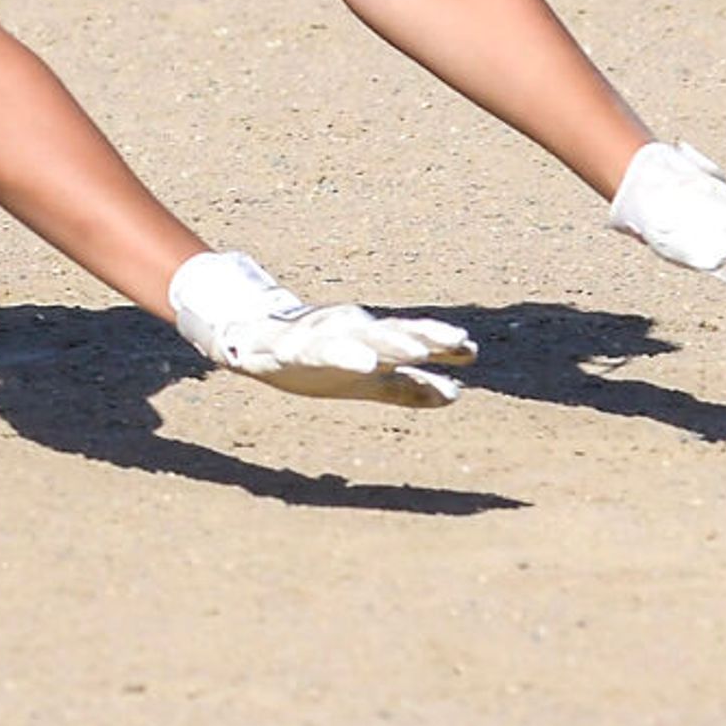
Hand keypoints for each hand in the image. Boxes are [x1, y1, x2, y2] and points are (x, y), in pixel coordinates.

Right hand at [166, 249, 476, 405]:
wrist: (254, 343)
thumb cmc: (320, 361)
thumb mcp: (369, 382)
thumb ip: (409, 386)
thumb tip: (457, 394)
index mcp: (372, 340)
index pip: (412, 337)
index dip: (441, 341)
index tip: (471, 349)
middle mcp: (352, 331)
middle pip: (394, 332)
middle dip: (425, 336)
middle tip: (458, 340)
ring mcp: (323, 335)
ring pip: (361, 336)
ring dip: (390, 341)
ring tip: (416, 349)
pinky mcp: (293, 346)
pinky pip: (320, 350)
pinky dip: (343, 354)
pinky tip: (362, 362)